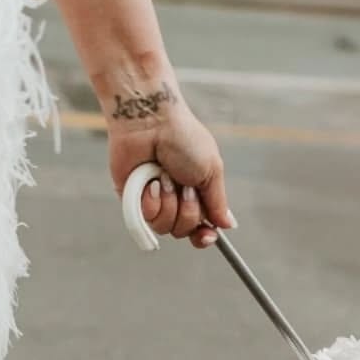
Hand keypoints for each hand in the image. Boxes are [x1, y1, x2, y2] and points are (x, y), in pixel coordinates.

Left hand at [99, 72, 233, 250]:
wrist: (151, 122)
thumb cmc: (183, 139)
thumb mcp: (211, 170)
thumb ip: (218, 202)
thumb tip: (228, 225)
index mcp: (196, 194)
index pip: (200, 228)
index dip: (204, 237)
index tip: (207, 235)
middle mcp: (174, 201)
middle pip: (183, 231)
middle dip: (188, 209)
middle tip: (184, 184)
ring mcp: (152, 201)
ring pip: (163, 228)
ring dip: (169, 202)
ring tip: (164, 177)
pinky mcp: (132, 200)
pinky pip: (143, 219)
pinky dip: (150, 201)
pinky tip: (151, 182)